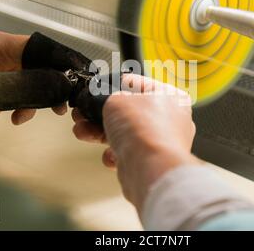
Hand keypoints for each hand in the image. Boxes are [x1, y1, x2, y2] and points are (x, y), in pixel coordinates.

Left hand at [0, 29, 66, 136]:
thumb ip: (23, 85)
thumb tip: (55, 82)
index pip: (36, 46)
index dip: (56, 60)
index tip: (72, 75)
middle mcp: (3, 52)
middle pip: (40, 62)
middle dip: (52, 82)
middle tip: (63, 100)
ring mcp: (6, 69)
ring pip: (39, 78)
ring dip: (43, 96)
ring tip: (49, 111)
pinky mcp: (8, 85)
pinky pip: (30, 91)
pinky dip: (30, 106)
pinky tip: (18, 117)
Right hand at [72, 75, 198, 211]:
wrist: (151, 170)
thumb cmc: (145, 130)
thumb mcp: (115, 99)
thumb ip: (107, 97)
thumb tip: (103, 102)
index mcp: (171, 96)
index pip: (138, 84)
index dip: (113, 86)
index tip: (96, 91)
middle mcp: (171, 119)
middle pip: (129, 111)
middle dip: (101, 114)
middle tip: (83, 114)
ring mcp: (163, 143)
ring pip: (127, 133)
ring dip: (101, 134)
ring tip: (82, 131)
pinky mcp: (153, 162)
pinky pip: (130, 154)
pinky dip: (115, 154)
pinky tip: (109, 155)